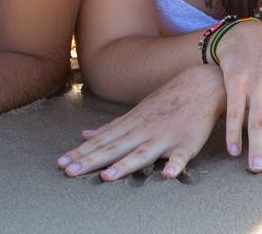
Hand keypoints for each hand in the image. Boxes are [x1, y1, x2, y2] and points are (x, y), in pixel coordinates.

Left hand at [57, 65, 223, 180]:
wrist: (201, 85)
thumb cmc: (166, 101)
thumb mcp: (136, 112)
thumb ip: (112, 128)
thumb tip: (85, 135)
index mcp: (131, 125)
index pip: (101, 141)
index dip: (82, 152)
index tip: (61, 163)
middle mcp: (143, 130)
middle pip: (114, 148)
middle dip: (91, 160)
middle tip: (68, 171)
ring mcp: (164, 136)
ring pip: (141, 153)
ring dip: (125, 165)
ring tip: (107, 176)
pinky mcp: (187, 143)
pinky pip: (180, 156)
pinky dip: (174, 165)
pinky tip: (168, 175)